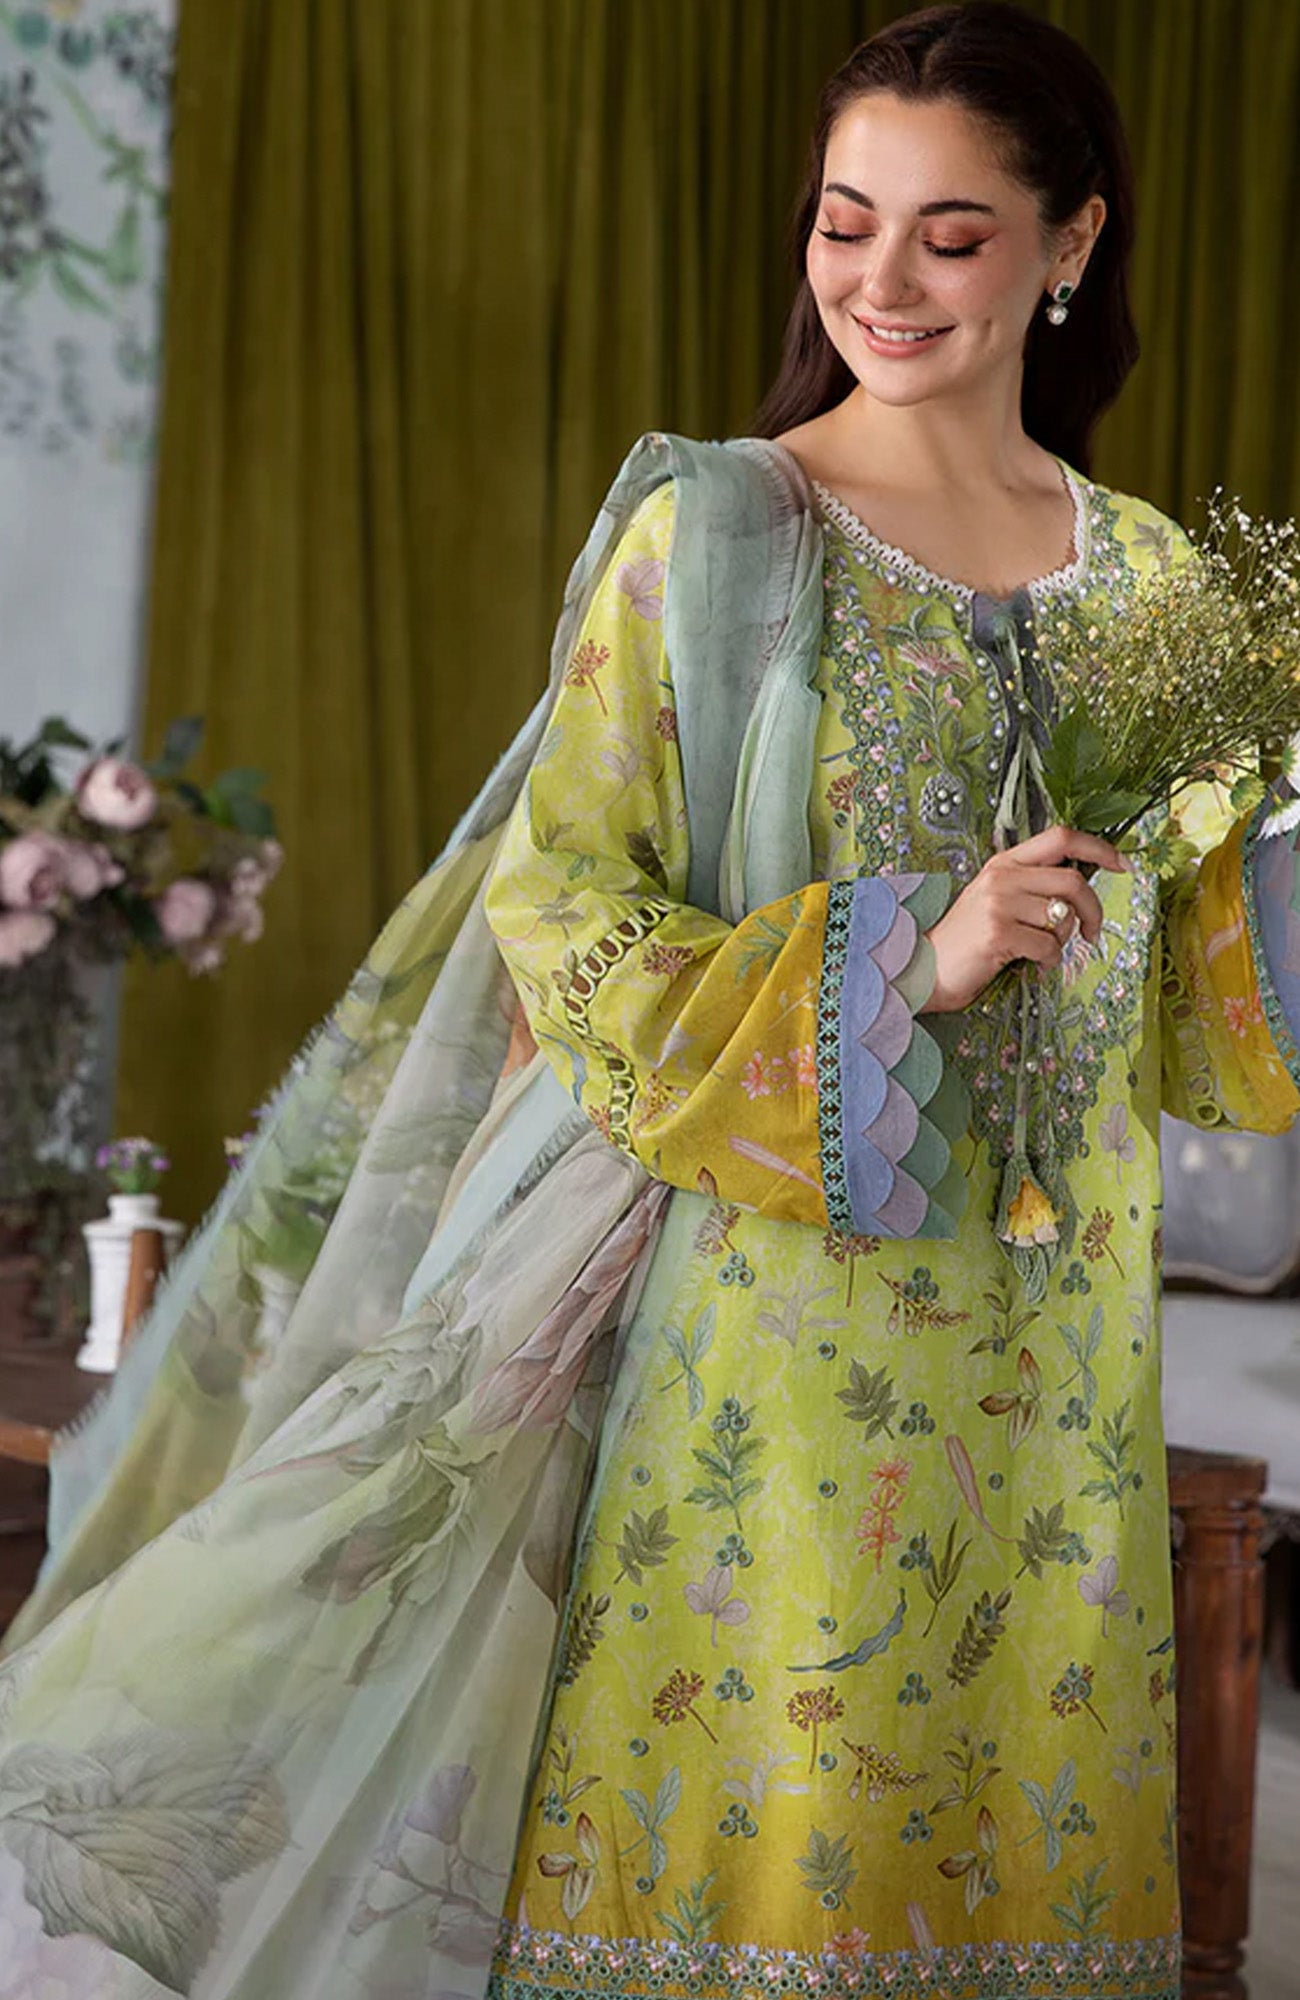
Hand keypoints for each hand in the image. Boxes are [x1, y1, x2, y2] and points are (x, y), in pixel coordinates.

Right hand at [922, 825, 1128, 1013]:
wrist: (924, 968)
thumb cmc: (967, 938)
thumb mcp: (994, 899)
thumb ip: (1030, 886)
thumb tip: (1079, 888)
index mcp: (1004, 862)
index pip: (1061, 837)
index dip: (1098, 848)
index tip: (1122, 864)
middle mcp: (1001, 877)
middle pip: (1072, 881)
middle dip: (1093, 910)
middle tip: (1092, 932)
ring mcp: (998, 904)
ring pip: (1062, 918)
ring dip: (1063, 941)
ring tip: (1042, 951)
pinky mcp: (999, 934)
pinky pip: (1049, 947)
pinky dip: (1050, 961)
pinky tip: (1033, 964)